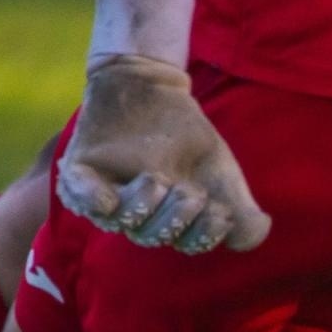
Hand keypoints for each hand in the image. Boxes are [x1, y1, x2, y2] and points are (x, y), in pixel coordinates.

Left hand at [56, 55, 271, 253]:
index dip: (205, 235)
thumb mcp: (222, 170)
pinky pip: (78, 196)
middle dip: (177, 218)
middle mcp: (138, 215)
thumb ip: (242, 207)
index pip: (187, 244)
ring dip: (142, 206)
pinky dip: (91, 200)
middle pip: (152, 236)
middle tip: (191, 192)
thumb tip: (252, 235)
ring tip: (157, 180)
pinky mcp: (80, 170)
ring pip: (119, 221)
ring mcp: (107, 193)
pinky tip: (107, 198)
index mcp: (172, 220)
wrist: (152, 88)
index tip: (221, 212)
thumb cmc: (186, 135)